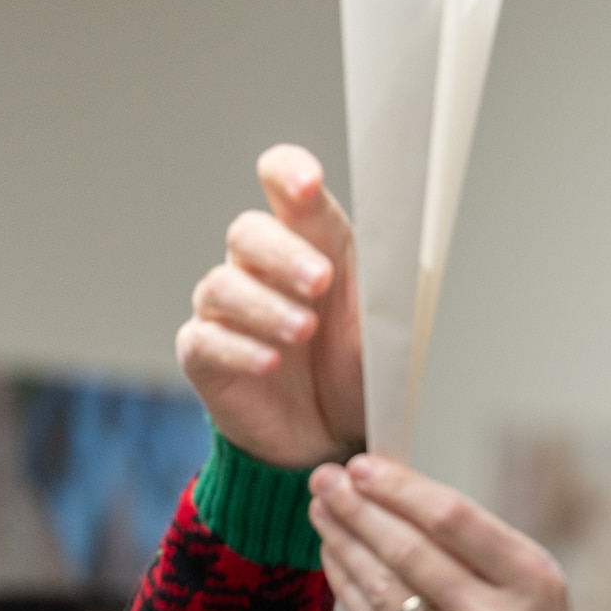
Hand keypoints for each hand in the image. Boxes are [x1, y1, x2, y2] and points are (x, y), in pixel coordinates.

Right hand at [179, 145, 365, 467]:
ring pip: (223, 285)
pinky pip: (206, 340)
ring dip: (265, 306)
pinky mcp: (206, 356)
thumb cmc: (361, 367)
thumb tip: (405, 252)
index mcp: (313, 243)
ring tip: (303, 331)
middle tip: (320, 280)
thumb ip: (391, 284)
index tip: (307, 184)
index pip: (285, 187)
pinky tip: (270, 361)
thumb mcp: (391, 325)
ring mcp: (229, 311)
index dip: (287, 174)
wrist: (337, 435)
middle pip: (248, 232)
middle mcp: (263, 268)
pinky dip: (239, 348)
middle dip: (283, 252)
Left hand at [307, 455, 576, 610]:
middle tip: (325, 479)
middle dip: (360, 509)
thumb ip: (475, 544)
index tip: (363, 466)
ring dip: (345, 543)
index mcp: (534, 583)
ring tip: (323, 513)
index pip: (453, 520)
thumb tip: (394, 490)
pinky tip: (335, 559)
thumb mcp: (530, 587)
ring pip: (383, 589)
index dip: (400, 489)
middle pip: (410, 551)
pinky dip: (348, 588)